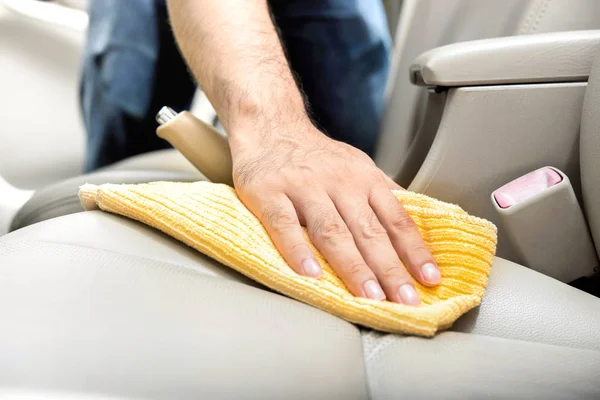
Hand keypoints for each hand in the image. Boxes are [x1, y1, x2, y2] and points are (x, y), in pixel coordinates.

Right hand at [230, 121, 440, 304]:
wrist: (272, 126)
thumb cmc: (318, 156)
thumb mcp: (358, 167)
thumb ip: (383, 196)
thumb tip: (418, 226)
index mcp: (365, 179)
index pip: (396, 219)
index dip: (415, 251)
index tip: (430, 279)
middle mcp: (339, 182)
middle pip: (369, 231)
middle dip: (390, 269)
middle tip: (405, 300)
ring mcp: (303, 187)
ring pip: (332, 231)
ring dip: (352, 266)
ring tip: (369, 296)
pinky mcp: (268, 193)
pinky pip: (284, 225)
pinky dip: (297, 250)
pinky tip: (310, 275)